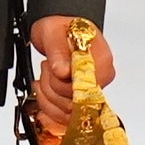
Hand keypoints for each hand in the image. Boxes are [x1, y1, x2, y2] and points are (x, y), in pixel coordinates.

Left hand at [28, 15, 116, 139]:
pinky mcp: (81, 99)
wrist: (58, 31)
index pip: (85, 89)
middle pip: (76, 104)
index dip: (62, 85)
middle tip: (47, 69)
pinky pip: (66, 116)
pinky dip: (49, 109)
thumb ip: (58, 52)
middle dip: (52, 89)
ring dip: (48, 98)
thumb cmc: (59, 28)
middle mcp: (101, 79)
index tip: (52, 70)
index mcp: (101, 63)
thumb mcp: (53, 32)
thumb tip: (63, 71)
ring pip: (69, 114)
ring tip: (44, 78)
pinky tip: (43, 96)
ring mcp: (92, 91)